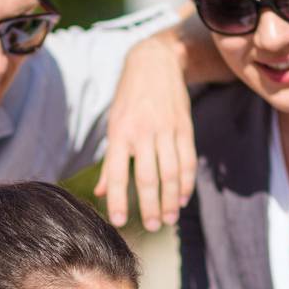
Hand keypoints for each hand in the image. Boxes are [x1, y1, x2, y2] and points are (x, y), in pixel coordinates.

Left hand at [95, 33, 195, 231]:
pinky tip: (182, 198)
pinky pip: (187, 161)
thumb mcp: (113, 123)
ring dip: (171, 200)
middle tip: (151, 227)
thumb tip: (101, 192)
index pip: (118, 174)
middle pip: (148, 178)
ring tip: (168, 219)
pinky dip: (186, 183)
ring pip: (171, 173)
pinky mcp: (184, 127)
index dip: (118, 200)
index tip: (119, 221)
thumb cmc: (128, 97)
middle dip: (150, 206)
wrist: (155, 62)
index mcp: (120, 134)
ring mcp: (166, 130)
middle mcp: (143, 133)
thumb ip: (110, 161)